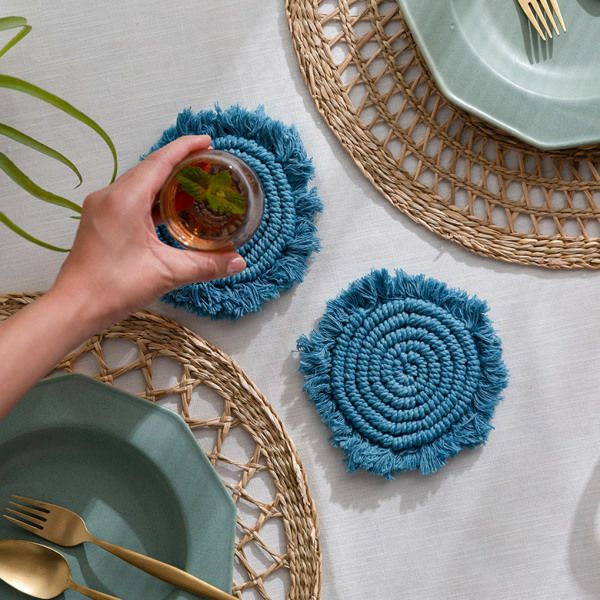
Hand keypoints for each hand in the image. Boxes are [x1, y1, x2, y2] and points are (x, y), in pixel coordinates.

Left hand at [51, 135, 245, 329]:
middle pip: (150, 169)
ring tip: (194, 184)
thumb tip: (238, 261)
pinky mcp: (101, 220)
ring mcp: (102, 208)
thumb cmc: (113, 287)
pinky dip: (153, 198)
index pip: (160, 162)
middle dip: (179, 163)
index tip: (207, 141)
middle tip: (208, 165)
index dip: (185, 148)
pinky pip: (130, 198)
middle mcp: (110, 196)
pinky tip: (170, 209)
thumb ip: (206, 264)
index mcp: (125, 200)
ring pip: (139, 184)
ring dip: (166, 182)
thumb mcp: (167, 273)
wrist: (76, 306)